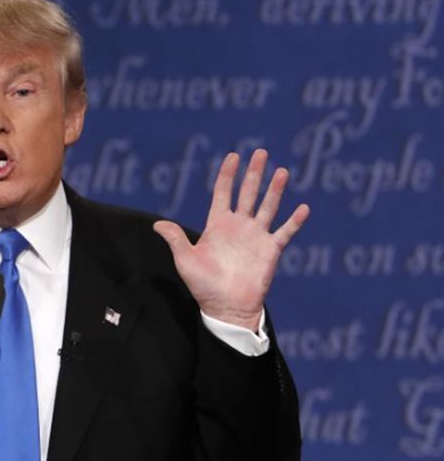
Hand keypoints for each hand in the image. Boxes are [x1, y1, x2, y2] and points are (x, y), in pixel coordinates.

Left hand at [152, 149, 309, 330]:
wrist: (226, 308)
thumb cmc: (203, 285)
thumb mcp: (185, 260)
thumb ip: (176, 239)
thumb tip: (158, 224)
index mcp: (218, 225)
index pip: (223, 193)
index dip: (228, 175)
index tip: (234, 156)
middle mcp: (239, 227)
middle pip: (248, 193)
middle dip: (254, 174)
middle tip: (261, 152)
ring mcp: (256, 237)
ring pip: (268, 207)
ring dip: (275, 190)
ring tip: (282, 171)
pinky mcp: (270, 250)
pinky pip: (285, 232)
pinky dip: (294, 221)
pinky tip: (303, 208)